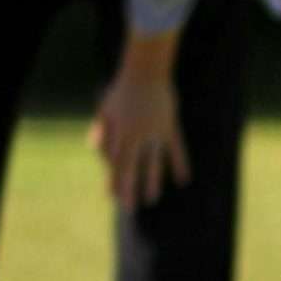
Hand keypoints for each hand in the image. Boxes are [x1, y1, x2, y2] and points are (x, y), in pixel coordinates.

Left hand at [89, 70, 190, 209]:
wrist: (146, 72)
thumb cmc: (123, 90)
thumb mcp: (106, 109)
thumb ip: (102, 131)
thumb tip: (96, 152)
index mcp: (122, 131)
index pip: (116, 162)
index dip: (114, 180)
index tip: (113, 197)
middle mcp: (139, 135)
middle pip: (134, 167)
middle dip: (131, 188)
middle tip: (131, 208)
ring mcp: (157, 132)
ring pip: (155, 162)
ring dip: (153, 182)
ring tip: (152, 199)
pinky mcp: (170, 127)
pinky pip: (176, 149)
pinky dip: (180, 164)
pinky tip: (184, 180)